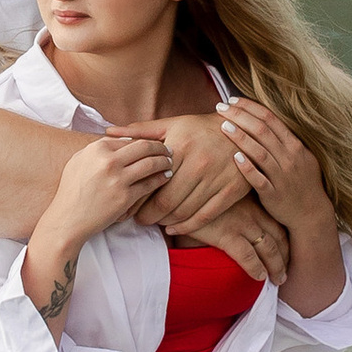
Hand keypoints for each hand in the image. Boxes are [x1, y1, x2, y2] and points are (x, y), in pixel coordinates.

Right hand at [23, 129, 171, 326]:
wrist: (67, 220)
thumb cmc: (71, 191)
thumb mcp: (79, 162)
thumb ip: (98, 150)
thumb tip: (120, 140)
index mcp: (96, 149)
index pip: (129, 138)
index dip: (144, 140)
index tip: (154, 144)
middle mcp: (107, 161)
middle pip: (144, 147)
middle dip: (160, 147)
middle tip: (169, 150)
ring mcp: (117, 179)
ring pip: (150, 164)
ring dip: (164, 162)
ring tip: (171, 163)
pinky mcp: (124, 197)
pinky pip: (149, 184)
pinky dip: (161, 179)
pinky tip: (165, 178)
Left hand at [138, 108, 253, 232]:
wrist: (242, 129)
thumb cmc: (200, 128)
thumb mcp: (172, 124)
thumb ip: (140, 131)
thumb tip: (109, 132)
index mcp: (180, 147)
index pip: (152, 182)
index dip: (137, 199)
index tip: (128, 207)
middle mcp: (198, 164)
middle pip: (167, 203)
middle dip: (149, 216)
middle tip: (140, 220)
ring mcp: (216, 179)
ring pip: (184, 212)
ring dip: (167, 222)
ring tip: (156, 222)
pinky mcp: (231, 191)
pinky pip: (205, 216)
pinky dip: (187, 226)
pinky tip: (175, 228)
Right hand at [168, 199, 290, 288]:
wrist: (178, 186)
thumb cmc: (196, 189)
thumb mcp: (220, 193)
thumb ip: (230, 204)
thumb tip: (230, 216)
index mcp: (252, 202)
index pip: (277, 223)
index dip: (285, 241)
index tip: (286, 253)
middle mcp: (252, 212)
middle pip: (278, 237)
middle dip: (285, 256)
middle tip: (285, 272)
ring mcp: (241, 223)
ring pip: (269, 249)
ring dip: (276, 266)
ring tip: (278, 280)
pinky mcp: (226, 234)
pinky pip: (248, 256)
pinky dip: (256, 268)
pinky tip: (260, 277)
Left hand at [217, 97, 331, 227]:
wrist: (311, 213)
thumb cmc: (300, 181)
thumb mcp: (300, 156)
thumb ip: (283, 140)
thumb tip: (261, 120)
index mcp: (294, 145)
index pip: (270, 118)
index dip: (250, 107)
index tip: (232, 100)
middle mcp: (289, 157)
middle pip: (262, 130)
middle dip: (240, 116)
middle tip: (220, 108)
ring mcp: (282, 175)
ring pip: (259, 152)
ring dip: (240, 137)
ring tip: (223, 126)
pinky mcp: (273, 194)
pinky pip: (259, 179)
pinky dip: (247, 168)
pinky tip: (234, 158)